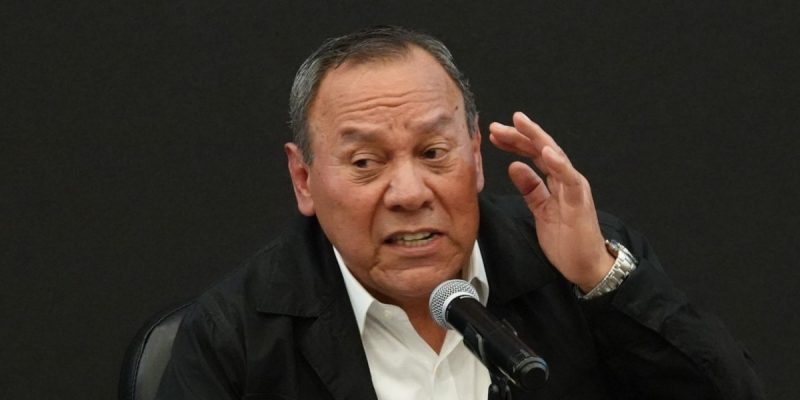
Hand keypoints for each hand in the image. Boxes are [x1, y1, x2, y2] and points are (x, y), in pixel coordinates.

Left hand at [488, 112, 613, 291]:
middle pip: (541, 149)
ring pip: (555, 155)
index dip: (515, 143)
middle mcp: (566, 179)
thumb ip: (530, 189)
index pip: (534, 155)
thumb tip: (514, 167)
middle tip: (496, 125)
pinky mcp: (579, 201)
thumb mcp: (540, 210)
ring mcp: (574, 187)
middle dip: (519, 135)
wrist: (586, 265)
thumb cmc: (566, 240)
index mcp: (556, 181)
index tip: (494, 134)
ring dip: (537, 139)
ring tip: (520, 124)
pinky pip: (569, 178)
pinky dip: (558, 163)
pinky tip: (546, 151)